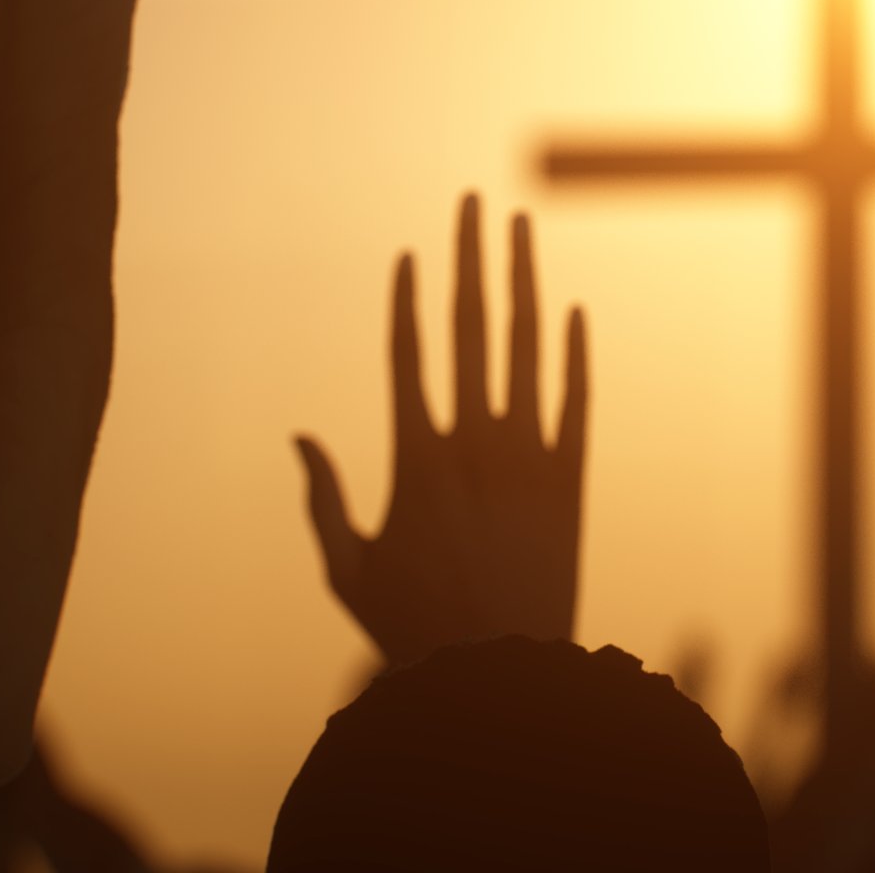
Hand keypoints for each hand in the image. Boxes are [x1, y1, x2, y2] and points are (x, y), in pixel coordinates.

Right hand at [296, 195, 589, 664]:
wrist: (502, 674)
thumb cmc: (414, 628)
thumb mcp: (347, 568)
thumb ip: (322, 499)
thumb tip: (299, 438)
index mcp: (416, 458)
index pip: (409, 354)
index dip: (408, 298)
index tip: (409, 252)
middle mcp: (474, 443)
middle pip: (470, 327)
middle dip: (470, 256)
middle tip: (471, 201)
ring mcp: (529, 456)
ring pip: (527, 346)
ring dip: (524, 279)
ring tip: (520, 227)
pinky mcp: (571, 479)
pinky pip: (576, 400)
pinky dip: (574, 354)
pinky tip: (573, 311)